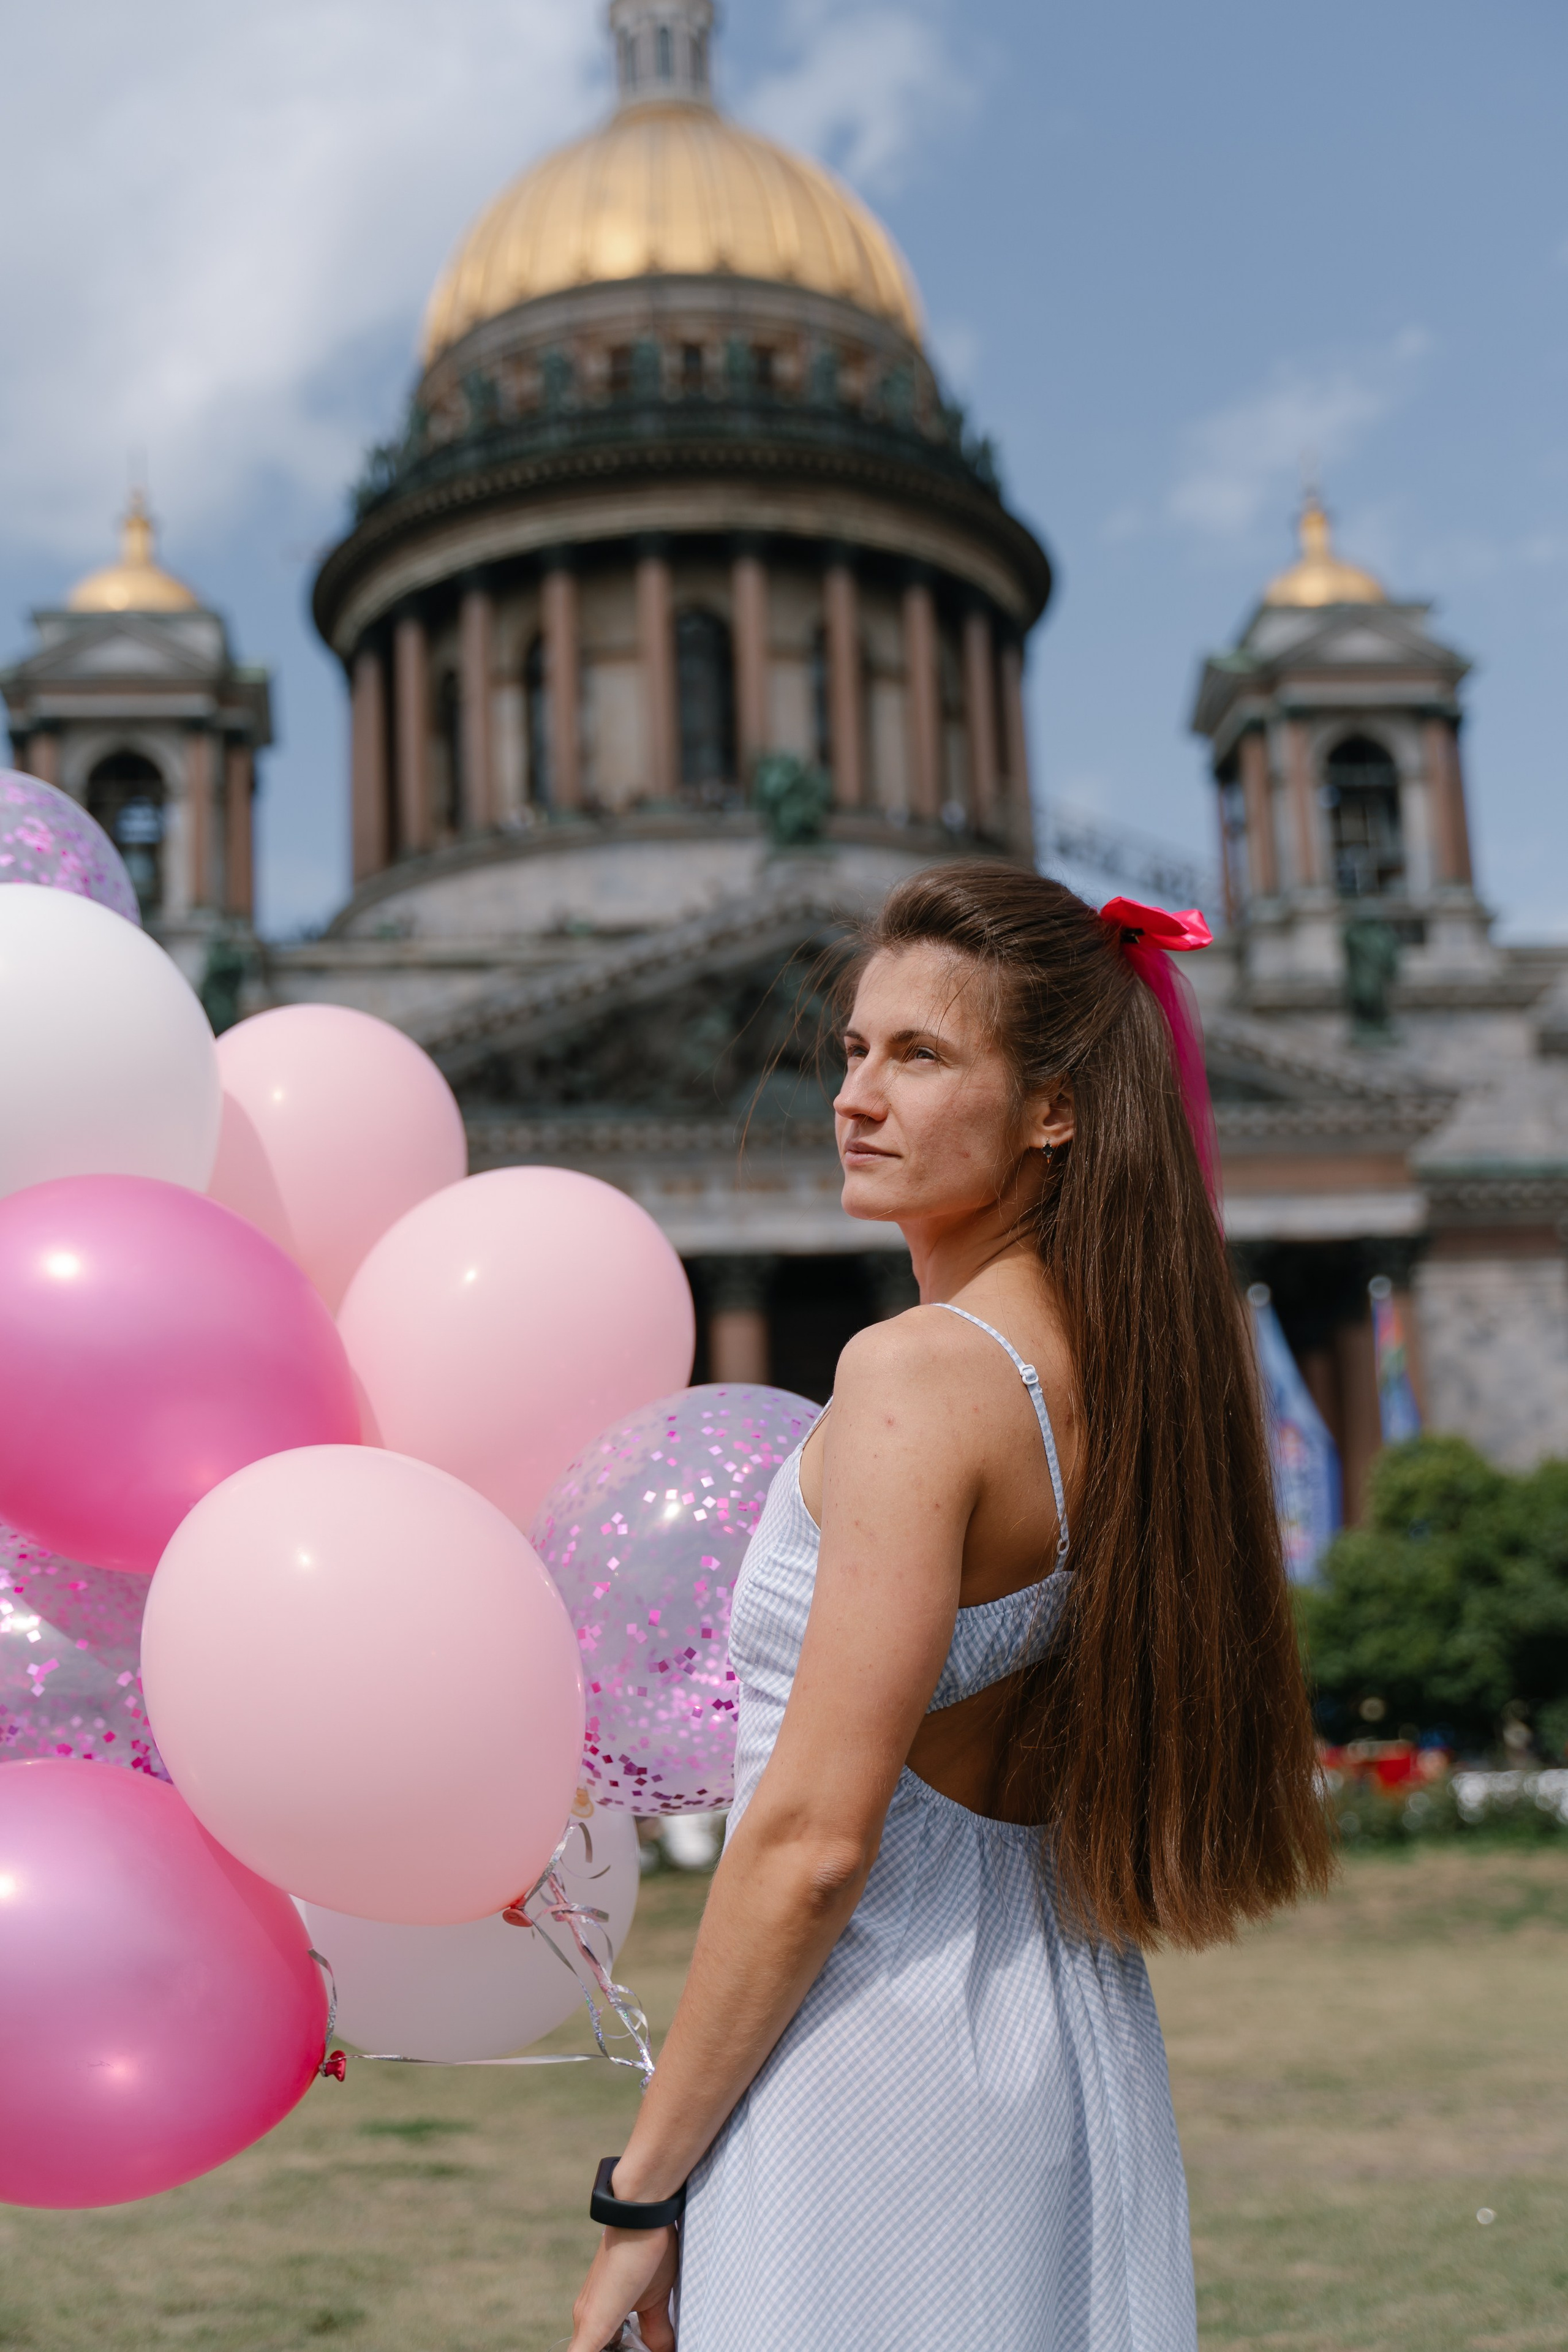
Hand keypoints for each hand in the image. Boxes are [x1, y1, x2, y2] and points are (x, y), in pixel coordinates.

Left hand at [568, 2223, 678, 2351]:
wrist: (640, 2213)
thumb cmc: (649, 2248)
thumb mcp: (657, 2300)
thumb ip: (656, 2330)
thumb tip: (666, 2350)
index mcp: (598, 2319)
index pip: (604, 2350)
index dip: (619, 2351)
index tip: (634, 2346)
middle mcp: (585, 2320)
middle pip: (602, 2351)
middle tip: (644, 2348)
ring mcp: (586, 2322)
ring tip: (640, 2348)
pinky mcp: (592, 2324)